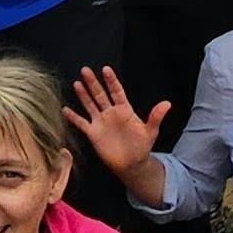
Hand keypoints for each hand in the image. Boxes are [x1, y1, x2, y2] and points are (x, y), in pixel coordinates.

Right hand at [68, 63, 167, 182]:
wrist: (131, 163)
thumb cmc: (142, 146)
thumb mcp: (150, 131)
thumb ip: (156, 117)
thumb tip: (167, 103)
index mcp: (124, 109)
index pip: (116, 91)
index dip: (111, 80)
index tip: (106, 69)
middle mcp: (110, 112)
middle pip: (100, 94)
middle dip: (93, 83)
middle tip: (85, 70)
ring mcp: (101, 122)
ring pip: (90, 105)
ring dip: (83, 95)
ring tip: (76, 83)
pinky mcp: (93, 133)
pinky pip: (82, 123)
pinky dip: (74, 117)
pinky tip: (65, 109)